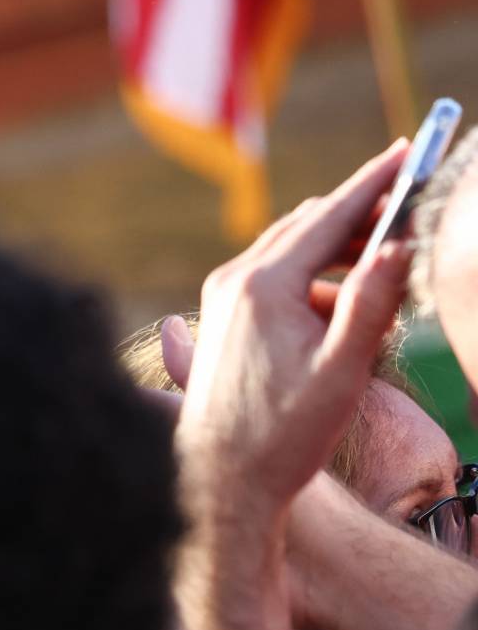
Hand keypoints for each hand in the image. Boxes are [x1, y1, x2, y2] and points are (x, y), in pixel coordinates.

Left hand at [176, 145, 413, 522]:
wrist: (221, 478)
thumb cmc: (284, 433)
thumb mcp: (342, 368)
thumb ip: (372, 301)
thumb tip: (399, 242)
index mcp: (263, 286)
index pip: (329, 215)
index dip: (374, 182)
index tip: (408, 151)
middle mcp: (233, 281)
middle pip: (308, 224)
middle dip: (360, 212)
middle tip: (409, 206)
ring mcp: (221, 298)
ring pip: (290, 249)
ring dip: (338, 251)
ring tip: (384, 271)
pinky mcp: (221, 317)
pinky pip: (274, 277)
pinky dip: (313, 279)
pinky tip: (343, 312)